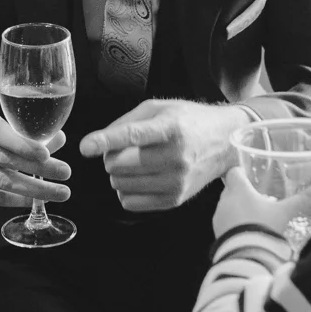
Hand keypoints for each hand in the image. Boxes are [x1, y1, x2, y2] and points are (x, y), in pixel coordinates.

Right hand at [0, 105, 70, 211]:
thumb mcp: (6, 132)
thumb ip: (31, 135)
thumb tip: (60, 137)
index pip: (0, 132)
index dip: (24, 145)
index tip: (47, 155)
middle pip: (4, 158)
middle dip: (39, 168)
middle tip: (65, 172)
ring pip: (2, 181)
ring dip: (35, 188)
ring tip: (59, 192)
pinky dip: (18, 200)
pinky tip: (35, 200)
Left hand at [78, 99, 247, 211]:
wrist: (224, 143)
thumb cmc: (189, 122)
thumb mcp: (160, 108)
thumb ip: (126, 122)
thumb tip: (99, 141)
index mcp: (170, 128)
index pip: (132, 136)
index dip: (105, 141)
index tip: (86, 147)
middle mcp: (175, 156)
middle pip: (120, 164)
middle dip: (111, 157)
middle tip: (123, 150)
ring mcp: (176, 181)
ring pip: (121, 184)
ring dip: (118, 174)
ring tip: (135, 164)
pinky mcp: (175, 199)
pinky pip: (130, 202)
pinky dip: (126, 191)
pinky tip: (140, 179)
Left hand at [212, 166, 310, 237]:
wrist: (246, 254)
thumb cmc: (264, 226)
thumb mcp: (285, 212)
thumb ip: (302, 200)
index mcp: (239, 189)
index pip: (233, 172)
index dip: (241, 172)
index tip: (250, 176)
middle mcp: (225, 200)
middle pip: (230, 189)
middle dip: (241, 191)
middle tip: (257, 196)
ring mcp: (219, 216)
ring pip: (227, 206)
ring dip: (237, 208)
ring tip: (254, 215)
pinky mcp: (217, 232)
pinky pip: (225, 221)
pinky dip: (233, 222)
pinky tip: (247, 230)